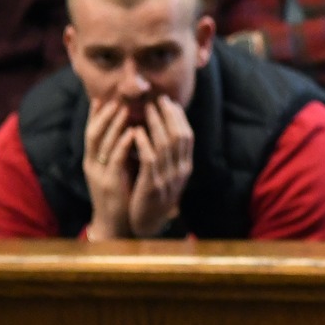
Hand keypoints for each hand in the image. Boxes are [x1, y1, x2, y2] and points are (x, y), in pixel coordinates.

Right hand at [81, 99, 141, 238]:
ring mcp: (99, 174)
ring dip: (114, 125)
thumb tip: (126, 130)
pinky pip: (116, 160)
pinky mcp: (110, 184)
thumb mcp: (113, 170)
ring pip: (103, 144)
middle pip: (93, 134)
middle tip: (115, 98)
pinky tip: (132, 133)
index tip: (101, 97)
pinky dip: (123, 145)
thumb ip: (116, 153)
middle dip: (104, 115)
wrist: (112, 224)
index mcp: (92, 160)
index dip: (95, 115)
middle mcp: (92, 164)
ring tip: (124, 109)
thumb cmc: (116, 194)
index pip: (91, 133)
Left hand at [126, 98, 193, 236]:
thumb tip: (164, 132)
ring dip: (157, 124)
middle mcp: (180, 171)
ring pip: (166, 144)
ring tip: (147, 109)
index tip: (169, 102)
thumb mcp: (166, 176)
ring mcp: (168, 178)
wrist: (146, 225)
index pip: (187, 136)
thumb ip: (167, 157)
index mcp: (185, 167)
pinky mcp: (151, 185)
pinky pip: (150, 159)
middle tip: (159, 99)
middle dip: (170, 115)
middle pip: (180, 136)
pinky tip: (137, 131)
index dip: (179, 118)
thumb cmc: (152, 198)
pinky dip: (144, 143)